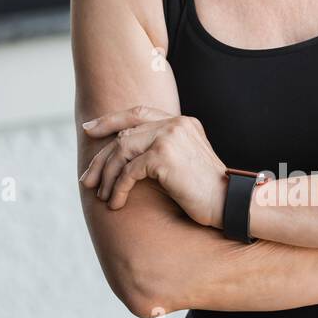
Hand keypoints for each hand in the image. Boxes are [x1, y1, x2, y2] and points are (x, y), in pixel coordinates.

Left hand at [79, 105, 225, 226]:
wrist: (230, 203)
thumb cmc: (207, 192)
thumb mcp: (185, 163)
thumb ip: (162, 150)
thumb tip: (126, 156)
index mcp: (182, 122)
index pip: (138, 113)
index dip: (110, 120)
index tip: (89, 130)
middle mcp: (175, 123)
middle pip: (124, 134)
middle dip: (102, 159)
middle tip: (87, 179)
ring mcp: (169, 137)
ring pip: (122, 150)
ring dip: (108, 176)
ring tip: (103, 196)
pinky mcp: (163, 156)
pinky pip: (129, 171)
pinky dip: (118, 189)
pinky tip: (116, 204)